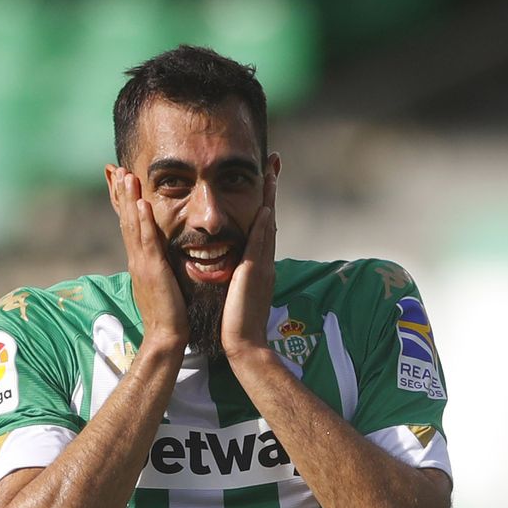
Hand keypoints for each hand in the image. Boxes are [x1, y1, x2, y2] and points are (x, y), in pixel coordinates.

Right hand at [110, 171, 187, 353]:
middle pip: (125, 219)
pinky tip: (139, 203)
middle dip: (119, 193)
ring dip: (127, 199)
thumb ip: (161, 266)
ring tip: (124, 175)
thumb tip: (162, 256)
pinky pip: (146, 241)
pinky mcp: (152, 271)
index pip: (129, 225)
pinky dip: (141, 221)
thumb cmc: (169, 314)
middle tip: (114, 168)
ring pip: (132, 225)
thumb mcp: (163, 282)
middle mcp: (136, 259)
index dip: (123, 202)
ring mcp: (142, 264)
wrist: (166, 336)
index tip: (119, 180)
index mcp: (140, 261)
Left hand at [222, 171, 277, 368]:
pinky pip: (260, 245)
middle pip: (269, 217)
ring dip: (269, 197)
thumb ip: (239, 277)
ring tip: (271, 172)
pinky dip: (263, 226)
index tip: (265, 182)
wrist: (244, 344)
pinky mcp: (254, 274)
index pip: (262, 228)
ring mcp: (262, 266)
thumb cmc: (236, 324)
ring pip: (267, 224)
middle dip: (271, 190)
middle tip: (273, 162)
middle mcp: (265, 262)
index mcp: (259, 266)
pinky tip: (264, 207)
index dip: (264, 203)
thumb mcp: (238, 293)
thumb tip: (234, 267)